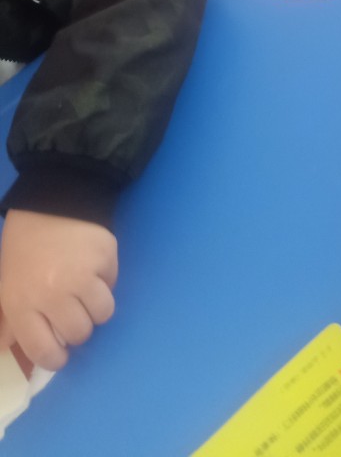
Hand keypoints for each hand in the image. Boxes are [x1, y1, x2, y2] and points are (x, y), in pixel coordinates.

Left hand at [0, 211, 117, 369]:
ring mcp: (82, 277)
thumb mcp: (6, 283)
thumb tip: (8, 349)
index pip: (44, 351)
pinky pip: (113, 284)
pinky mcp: (106, 259)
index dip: (55, 358)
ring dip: (96, 305)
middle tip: (72, 310)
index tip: (60, 353)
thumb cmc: (24, 245)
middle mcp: (52, 295)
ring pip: (103, 313)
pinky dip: (106, 279)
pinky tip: (93, 265)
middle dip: (78, 326)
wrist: (52, 199)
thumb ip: (8, 319)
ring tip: (87, 289)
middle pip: (79, 334)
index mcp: (22, 304)